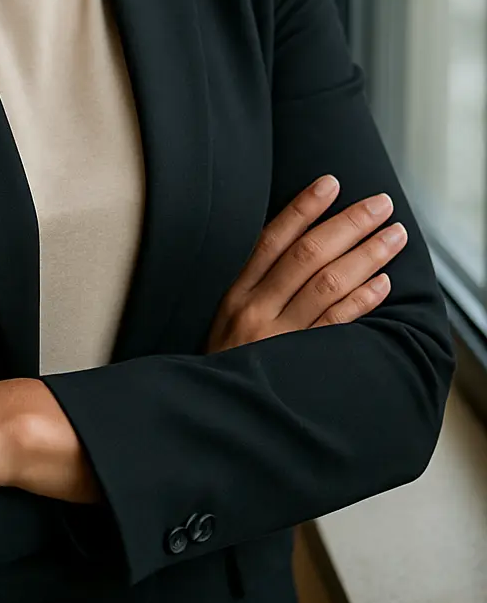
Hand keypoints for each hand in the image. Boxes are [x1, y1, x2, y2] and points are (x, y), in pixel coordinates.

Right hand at [205, 174, 407, 352]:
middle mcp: (255, 309)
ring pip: (328, 284)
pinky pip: (336, 326)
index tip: (331, 182)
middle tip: (380, 204)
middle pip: (308, 255)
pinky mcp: (297, 364)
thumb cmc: (225, 366)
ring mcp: (277, 337)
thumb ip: (255, 287)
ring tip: (394, 236)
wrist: (209, 420)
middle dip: (348, 224)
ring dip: (366, 255)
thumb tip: (298, 245)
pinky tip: (382, 283)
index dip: (303, 208)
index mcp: (235, 293)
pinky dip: (361, 301)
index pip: (272, 239)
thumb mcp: (225, 320)